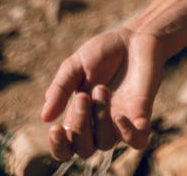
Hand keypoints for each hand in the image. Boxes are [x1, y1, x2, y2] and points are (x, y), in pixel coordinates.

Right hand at [41, 28, 164, 159]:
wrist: (135, 36)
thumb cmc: (103, 52)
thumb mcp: (74, 66)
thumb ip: (60, 89)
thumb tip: (45, 118)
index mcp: (81, 117)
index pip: (66, 147)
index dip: (58, 147)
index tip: (54, 129)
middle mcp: (100, 125)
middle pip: (84, 149)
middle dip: (80, 126)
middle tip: (83, 96)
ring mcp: (122, 121)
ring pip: (106, 143)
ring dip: (100, 119)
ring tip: (102, 88)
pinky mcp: (142, 114)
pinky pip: (138, 141)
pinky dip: (129, 135)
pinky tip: (120, 117)